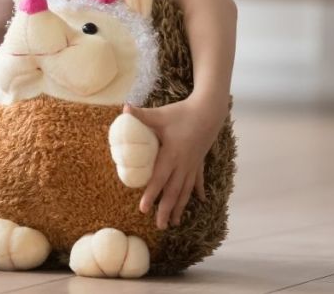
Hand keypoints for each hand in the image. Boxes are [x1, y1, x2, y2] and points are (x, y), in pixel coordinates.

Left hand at [122, 95, 224, 228]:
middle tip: (159, 226)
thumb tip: (124, 108)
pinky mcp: (199, 160)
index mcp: (172, 154)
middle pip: (174, 191)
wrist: (210, 110)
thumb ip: (142, 115)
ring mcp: (193, 164)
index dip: (151, 194)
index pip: (159, 178)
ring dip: (180, 206)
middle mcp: (184, 163)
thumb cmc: (182, 112)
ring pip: (186, 190)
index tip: (144, 209)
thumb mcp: (160, 114)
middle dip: (166, 209)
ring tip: (175, 223)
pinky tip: (201, 201)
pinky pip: (198, 180)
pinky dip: (198, 191)